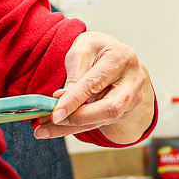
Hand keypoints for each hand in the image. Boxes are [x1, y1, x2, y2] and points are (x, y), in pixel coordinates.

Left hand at [35, 32, 153, 144]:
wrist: (113, 55)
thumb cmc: (96, 48)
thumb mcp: (81, 50)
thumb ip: (74, 75)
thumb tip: (62, 101)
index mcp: (123, 58)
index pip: (96, 83)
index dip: (74, 100)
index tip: (55, 113)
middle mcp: (134, 80)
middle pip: (110, 109)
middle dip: (78, 118)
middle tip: (51, 121)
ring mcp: (133, 98)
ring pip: (102, 120)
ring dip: (71, 127)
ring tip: (44, 129)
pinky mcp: (126, 111)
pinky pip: (98, 123)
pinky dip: (75, 127)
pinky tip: (55, 128)